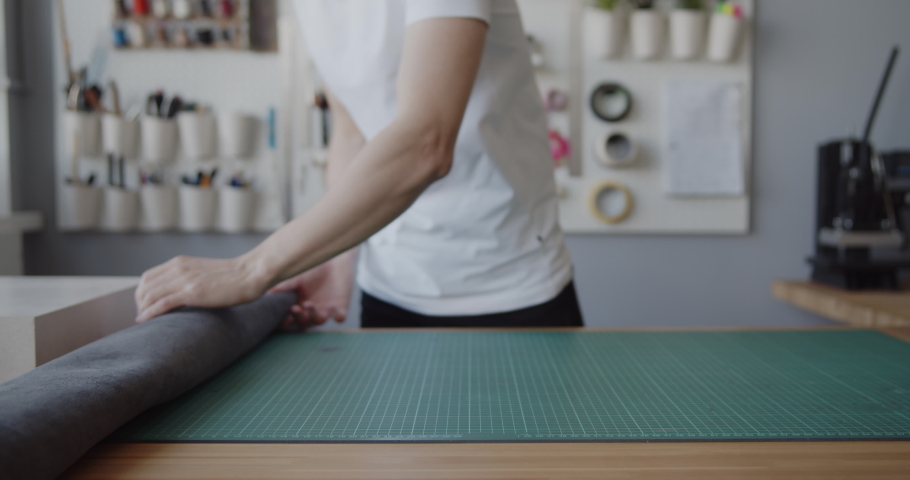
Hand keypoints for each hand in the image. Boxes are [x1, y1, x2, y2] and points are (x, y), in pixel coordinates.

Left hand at [135, 255, 267, 322]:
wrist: (251, 273)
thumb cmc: (234, 276)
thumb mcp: (205, 272)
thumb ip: (191, 278)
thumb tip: (183, 293)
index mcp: (181, 262)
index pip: (148, 277)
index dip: (142, 293)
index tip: (145, 306)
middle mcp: (178, 268)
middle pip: (144, 286)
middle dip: (139, 303)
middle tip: (144, 316)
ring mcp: (184, 280)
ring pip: (149, 295)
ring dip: (142, 310)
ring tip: (145, 321)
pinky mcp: (191, 293)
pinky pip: (161, 304)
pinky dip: (149, 314)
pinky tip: (145, 321)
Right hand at [268, 251, 355, 329]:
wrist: (334, 260)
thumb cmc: (313, 269)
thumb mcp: (296, 277)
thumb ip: (283, 286)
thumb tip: (266, 294)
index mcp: (298, 305)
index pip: (291, 319)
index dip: (287, 321)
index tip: (285, 316)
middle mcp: (311, 311)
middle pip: (304, 322)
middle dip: (299, 317)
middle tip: (295, 308)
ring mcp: (326, 310)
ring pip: (319, 321)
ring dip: (314, 316)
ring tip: (310, 304)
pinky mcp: (341, 307)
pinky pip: (340, 317)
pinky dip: (337, 316)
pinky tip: (333, 310)